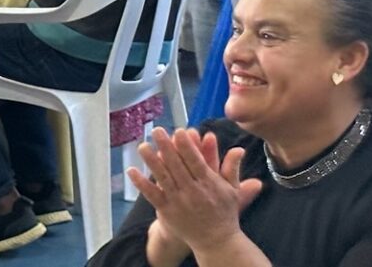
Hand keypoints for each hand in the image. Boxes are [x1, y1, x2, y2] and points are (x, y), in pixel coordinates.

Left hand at [126, 128, 262, 256]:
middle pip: (177, 166)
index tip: (179, 131)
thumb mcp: (232, 189)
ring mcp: (178, 202)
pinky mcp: (167, 211)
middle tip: (157, 131)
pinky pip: (152, 195)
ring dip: (152, 162)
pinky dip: (142, 183)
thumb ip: (232, 168)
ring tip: (143, 146)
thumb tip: (239, 148)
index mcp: (208, 184)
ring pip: (163, 178)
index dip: (187, 146)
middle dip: (166, 147)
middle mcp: (192, 192)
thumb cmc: (224, 212)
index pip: (196, 161)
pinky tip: (132, 171)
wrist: (215, 241)